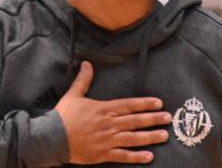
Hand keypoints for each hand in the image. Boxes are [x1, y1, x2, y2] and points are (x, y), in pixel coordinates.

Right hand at [55, 61, 170, 164]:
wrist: (52, 138)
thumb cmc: (63, 116)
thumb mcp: (72, 95)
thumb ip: (83, 80)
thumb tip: (86, 63)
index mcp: (103, 109)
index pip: (128, 105)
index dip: (144, 104)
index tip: (158, 103)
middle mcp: (109, 124)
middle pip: (135, 121)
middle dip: (153, 119)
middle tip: (168, 118)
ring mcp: (107, 140)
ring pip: (133, 138)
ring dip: (150, 137)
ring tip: (164, 136)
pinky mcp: (103, 154)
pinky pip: (123, 156)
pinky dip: (136, 157)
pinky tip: (149, 156)